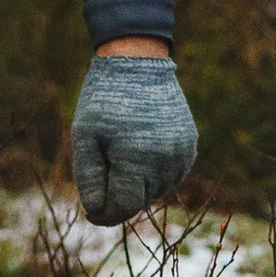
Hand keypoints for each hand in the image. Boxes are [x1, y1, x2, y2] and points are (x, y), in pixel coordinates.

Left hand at [71, 49, 196, 225]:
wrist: (137, 62)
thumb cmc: (104, 100)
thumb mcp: (86, 136)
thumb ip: (89, 178)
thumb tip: (96, 212)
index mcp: (138, 159)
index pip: (123, 206)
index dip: (104, 213)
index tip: (90, 211)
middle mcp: (166, 162)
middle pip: (138, 200)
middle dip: (118, 193)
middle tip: (101, 165)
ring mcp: (182, 155)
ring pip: (155, 189)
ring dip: (136, 182)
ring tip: (119, 149)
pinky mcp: (189, 147)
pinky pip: (169, 174)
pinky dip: (151, 171)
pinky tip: (138, 148)